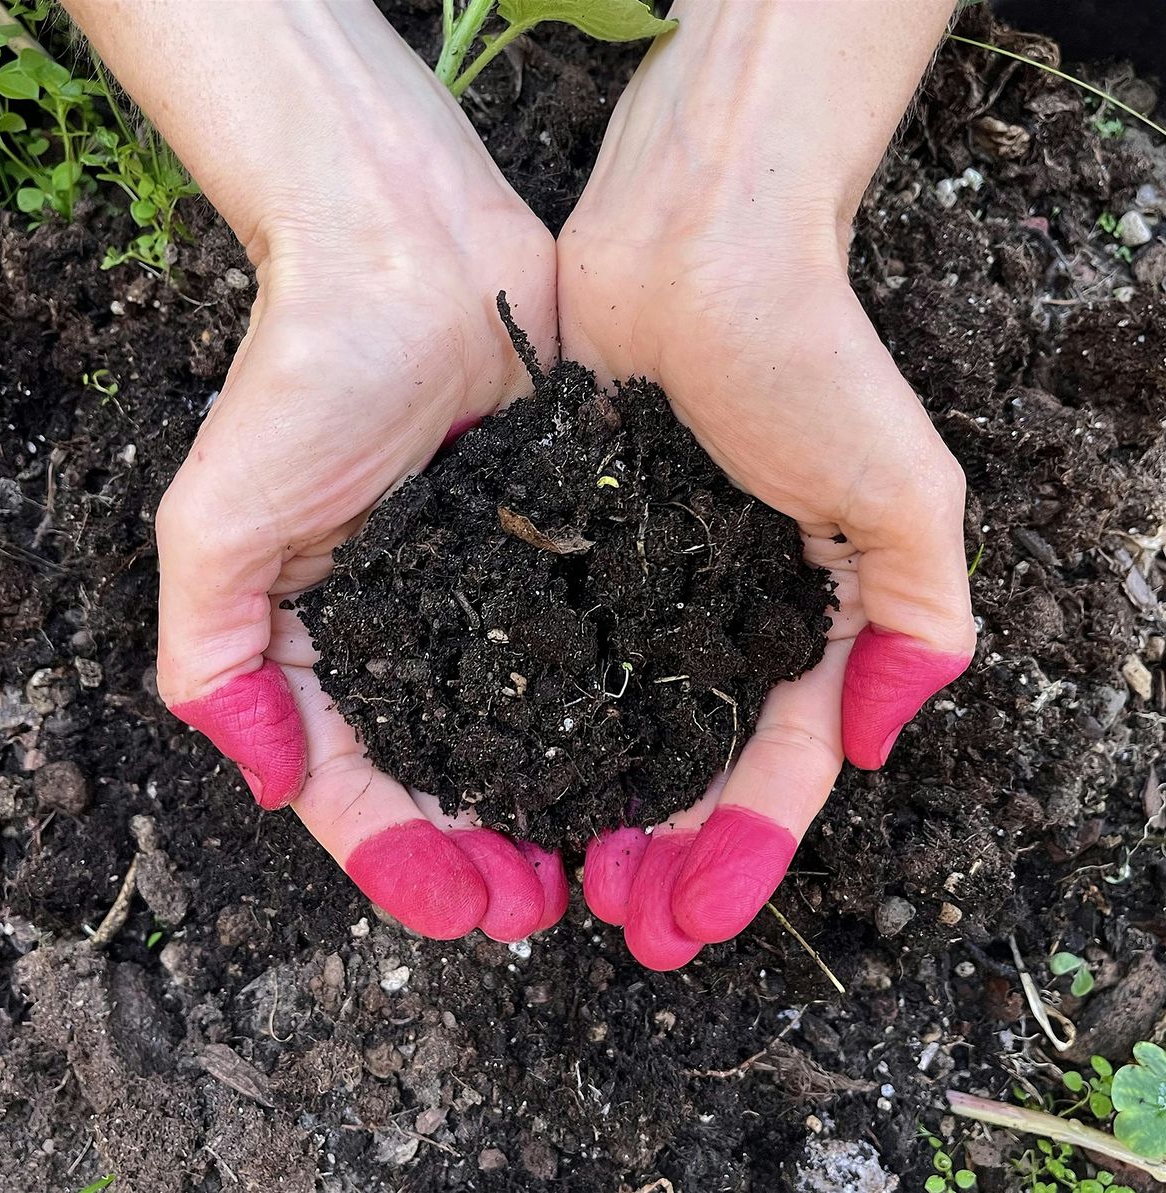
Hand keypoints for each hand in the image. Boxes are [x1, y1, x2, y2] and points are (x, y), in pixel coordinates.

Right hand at [138, 7, 565, 940]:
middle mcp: (415, 629)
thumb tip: (269, 779)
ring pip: (526, 727)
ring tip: (599, 865)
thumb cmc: (305, 378)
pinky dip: (609, 711)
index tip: (457, 908)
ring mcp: (493, 591)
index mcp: (329, 640)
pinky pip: (588, 646)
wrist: (410, 255)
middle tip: (538, 909)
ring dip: (554, 804)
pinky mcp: (562, 546)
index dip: (398, 855)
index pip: (355, 781)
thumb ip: (215, 657)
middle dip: (484, 853)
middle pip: (447, 774)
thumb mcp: (218, 524)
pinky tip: (647, 760)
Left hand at [559, 1, 974, 968]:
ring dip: (588, 808)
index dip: (739, 849)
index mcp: (797, 621)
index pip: (774, 766)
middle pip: (686, 766)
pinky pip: (545, 646)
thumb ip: (916, 614)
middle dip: (660, 854)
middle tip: (616, 925)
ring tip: (548, 881)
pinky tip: (492, 775)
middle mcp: (713, 616)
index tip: (691, 919)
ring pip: (610, 725)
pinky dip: (525, 716)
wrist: (696, 246)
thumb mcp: (898, 488)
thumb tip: (879, 735)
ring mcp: (637, 583)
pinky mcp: (565, 541)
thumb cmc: (805, 355)